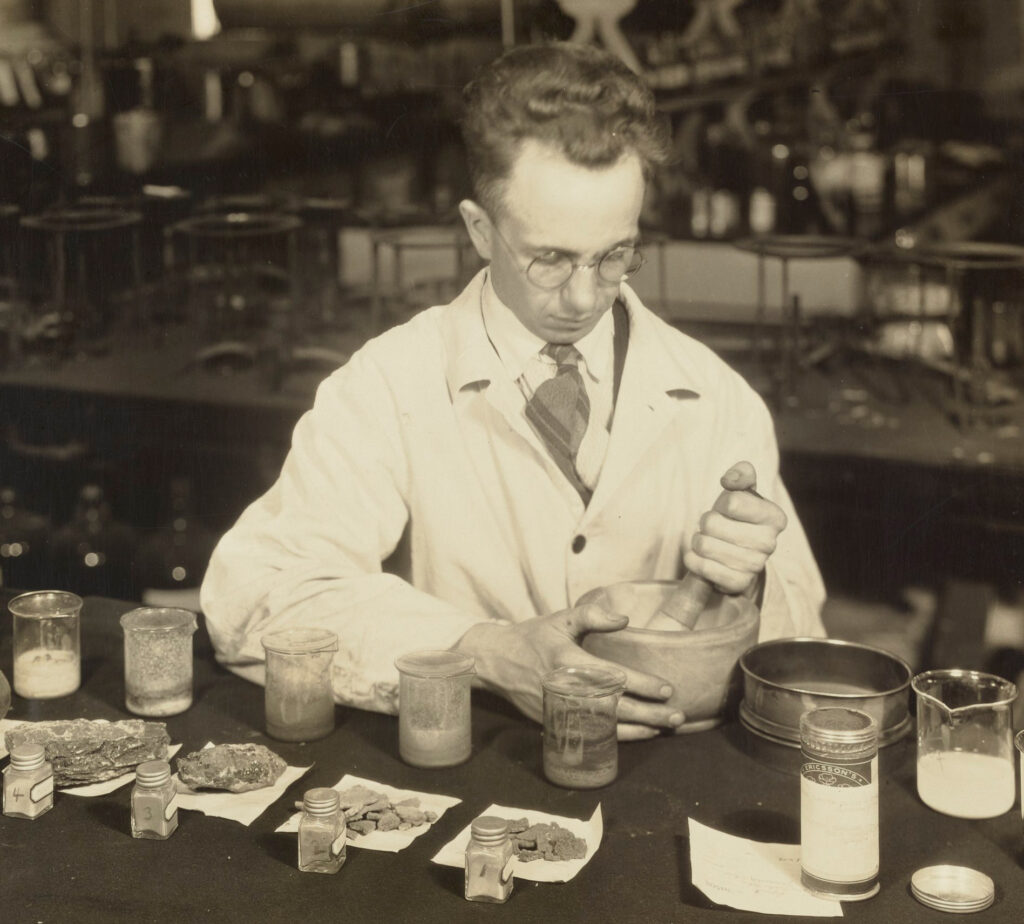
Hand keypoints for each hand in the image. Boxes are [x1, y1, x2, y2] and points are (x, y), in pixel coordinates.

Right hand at [454, 604, 683, 740]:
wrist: (496, 662)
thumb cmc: (534, 637)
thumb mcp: (560, 619)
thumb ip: (592, 616)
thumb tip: (624, 619)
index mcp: (568, 660)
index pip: (613, 676)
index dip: (642, 684)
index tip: (667, 689)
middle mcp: (564, 688)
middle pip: (614, 707)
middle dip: (649, 713)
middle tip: (677, 716)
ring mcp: (559, 710)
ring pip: (605, 726)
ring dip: (638, 729)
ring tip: (665, 728)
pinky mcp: (553, 723)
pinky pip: (590, 734)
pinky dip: (617, 738)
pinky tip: (638, 735)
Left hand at [683, 460, 786, 594]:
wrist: (736, 552)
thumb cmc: (737, 516)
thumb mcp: (741, 490)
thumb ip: (741, 474)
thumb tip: (730, 480)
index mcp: (775, 517)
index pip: (732, 501)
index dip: (721, 504)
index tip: (727, 510)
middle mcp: (769, 543)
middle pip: (711, 523)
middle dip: (706, 522)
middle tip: (714, 528)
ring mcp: (754, 566)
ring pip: (704, 545)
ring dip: (698, 541)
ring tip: (709, 541)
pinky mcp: (738, 583)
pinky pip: (703, 568)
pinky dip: (693, 560)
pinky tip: (700, 556)